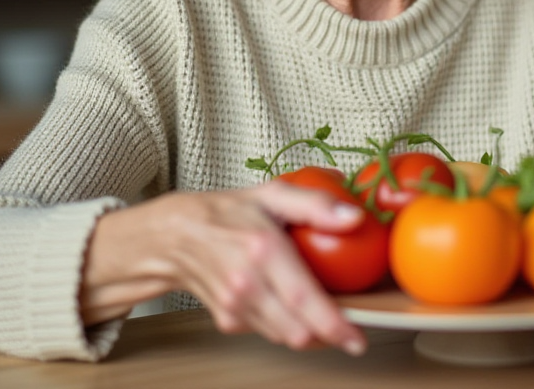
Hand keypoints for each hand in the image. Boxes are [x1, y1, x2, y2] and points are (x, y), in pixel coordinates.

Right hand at [82, 183, 367, 354]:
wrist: (175, 235)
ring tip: (321, 312)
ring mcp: (234, 306)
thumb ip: (317, 205)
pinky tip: (287, 303)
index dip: (335, 325)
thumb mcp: (274, 196)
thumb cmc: (229, 212)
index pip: (304, 300)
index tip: (357, 338)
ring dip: (308, 330)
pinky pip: (268, 332)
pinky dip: (285, 324)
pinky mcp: (227, 320)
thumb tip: (355, 217)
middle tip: (349, 324)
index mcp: (262, 250)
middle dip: (329, 335)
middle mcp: (246, 284)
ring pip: (285, 337)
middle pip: (297, 331)